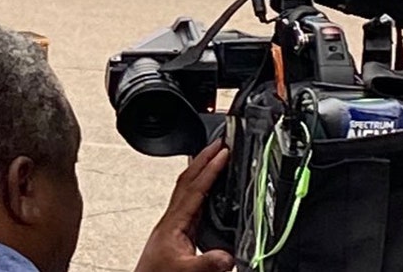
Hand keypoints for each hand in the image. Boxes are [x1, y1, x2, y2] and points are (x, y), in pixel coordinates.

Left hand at [134, 140, 234, 271]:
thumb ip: (208, 264)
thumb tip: (229, 256)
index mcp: (174, 222)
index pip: (194, 187)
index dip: (210, 168)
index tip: (224, 152)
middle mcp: (173, 219)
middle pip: (188, 180)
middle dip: (204, 158)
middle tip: (220, 143)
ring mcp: (174, 224)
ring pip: (188, 189)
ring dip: (202, 171)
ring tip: (216, 157)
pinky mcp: (178, 232)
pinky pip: (192, 203)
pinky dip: (203, 189)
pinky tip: (211, 191)